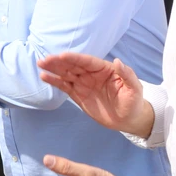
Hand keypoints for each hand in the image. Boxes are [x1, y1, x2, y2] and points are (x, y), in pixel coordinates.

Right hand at [37, 53, 153, 137]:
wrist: (129, 119)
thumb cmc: (134, 102)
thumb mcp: (134, 89)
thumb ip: (127, 75)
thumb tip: (118, 61)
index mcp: (104, 69)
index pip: (87, 61)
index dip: (75, 58)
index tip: (62, 55)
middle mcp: (91, 74)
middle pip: (73, 66)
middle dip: (59, 62)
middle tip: (45, 59)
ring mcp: (83, 84)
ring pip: (66, 74)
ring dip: (53, 69)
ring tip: (41, 64)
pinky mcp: (78, 95)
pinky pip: (64, 86)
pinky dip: (54, 81)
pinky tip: (44, 77)